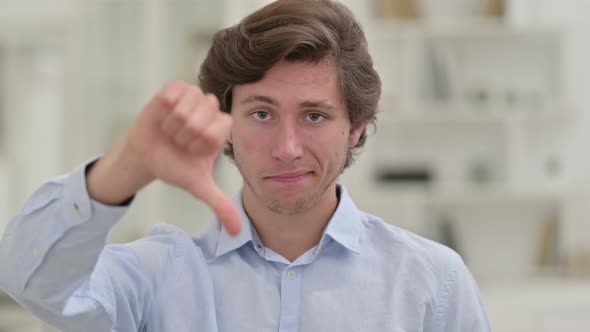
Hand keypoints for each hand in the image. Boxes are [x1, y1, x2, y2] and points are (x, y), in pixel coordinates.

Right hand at [88, 81, 241, 234]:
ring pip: (187, 107)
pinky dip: (164, 108)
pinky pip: (173, 93)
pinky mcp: (177, 88)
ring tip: (170, 129)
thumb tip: (237, 233)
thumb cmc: (175, 166)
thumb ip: (219, 205)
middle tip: (179, 140)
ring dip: (172, 123)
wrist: (147, 154)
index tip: (192, 151)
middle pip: (201, 119)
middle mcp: (212, 111)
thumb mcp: (198, 186)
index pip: (216, 131)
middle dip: (184, 135)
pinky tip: (163, 115)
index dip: (199, 144)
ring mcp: (195, 97)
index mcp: (222, 129)